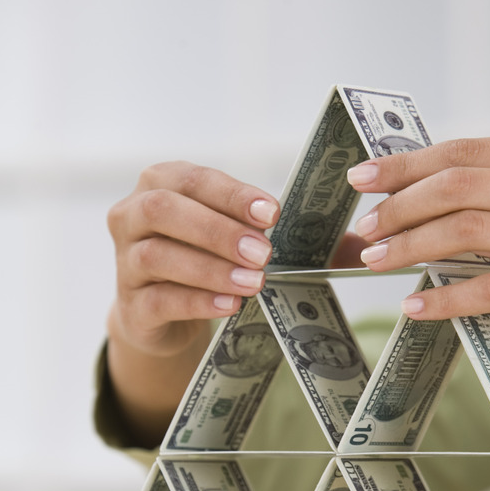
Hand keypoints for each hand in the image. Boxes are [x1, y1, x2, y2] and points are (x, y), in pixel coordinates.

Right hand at [105, 161, 279, 444]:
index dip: (233, 194)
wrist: (160, 311)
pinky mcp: (130, 305)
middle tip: (265, 253)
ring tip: (254, 282)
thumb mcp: (242, 238)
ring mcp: (125, 261)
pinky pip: (158, 298)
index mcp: (163, 182)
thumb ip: (296, 237)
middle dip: (218, 230)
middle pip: (165, 211)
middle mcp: (133, 213)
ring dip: (210, 267)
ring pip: (157, 255)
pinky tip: (230, 305)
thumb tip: (364, 247)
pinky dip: (197, 300)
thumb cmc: (210, 259)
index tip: (274, 213)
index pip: (195, 179)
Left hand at [348, 134, 489, 349]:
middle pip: (455, 184)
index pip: (467, 150)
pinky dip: (446, 299)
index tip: (369, 178)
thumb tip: (469, 199)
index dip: (408, 164)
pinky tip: (418, 306)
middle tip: (363, 224)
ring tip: (376, 258)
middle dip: (396, 203)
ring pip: (465, 229)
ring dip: (408, 244)